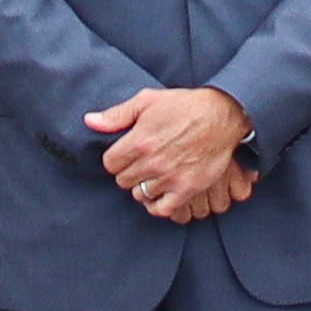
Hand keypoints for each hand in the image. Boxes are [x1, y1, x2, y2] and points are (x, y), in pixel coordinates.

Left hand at [87, 86, 256, 222]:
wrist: (222, 115)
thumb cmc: (184, 105)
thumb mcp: (147, 101)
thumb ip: (116, 115)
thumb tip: (89, 122)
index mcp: (139, 141)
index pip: (110, 164)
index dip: (116, 159)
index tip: (126, 154)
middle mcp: (152, 162)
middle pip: (123, 180)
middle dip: (129, 171)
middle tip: (141, 163)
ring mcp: (169, 178)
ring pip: (139, 194)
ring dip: (143, 186)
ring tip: (153, 174)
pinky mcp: (186, 189)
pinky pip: (161, 209)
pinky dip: (157, 203)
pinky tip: (160, 192)